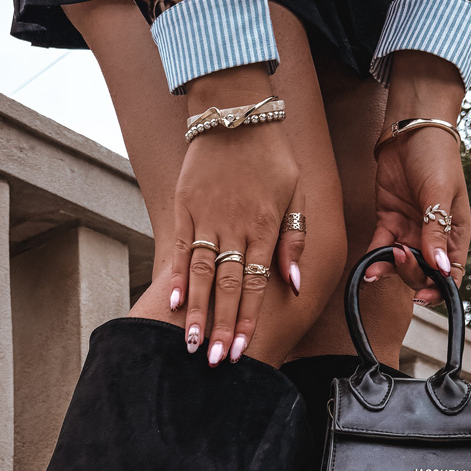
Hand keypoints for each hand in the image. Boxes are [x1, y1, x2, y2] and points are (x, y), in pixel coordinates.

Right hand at [171, 67, 304, 363]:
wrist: (235, 110)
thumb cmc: (272, 156)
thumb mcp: (298, 193)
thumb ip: (295, 241)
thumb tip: (294, 284)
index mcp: (265, 227)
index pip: (255, 284)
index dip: (247, 320)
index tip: (242, 350)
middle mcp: (235, 226)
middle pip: (227, 287)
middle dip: (222, 327)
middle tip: (216, 361)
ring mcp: (207, 217)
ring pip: (201, 274)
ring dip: (197, 312)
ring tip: (191, 344)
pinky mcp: (186, 207)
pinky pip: (181, 248)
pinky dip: (177, 276)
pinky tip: (172, 304)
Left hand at [366, 51, 468, 305]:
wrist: (410, 129)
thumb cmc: (436, 157)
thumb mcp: (439, 194)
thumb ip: (436, 231)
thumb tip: (438, 267)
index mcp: (455, 232)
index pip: (451, 271)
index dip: (441, 289)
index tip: (426, 296)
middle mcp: (433, 236)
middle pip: (424, 272)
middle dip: (411, 274)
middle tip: (400, 258)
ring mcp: (410, 231)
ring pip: (401, 264)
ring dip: (390, 269)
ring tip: (378, 267)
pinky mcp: (388, 222)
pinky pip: (381, 249)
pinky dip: (374, 260)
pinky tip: (366, 268)